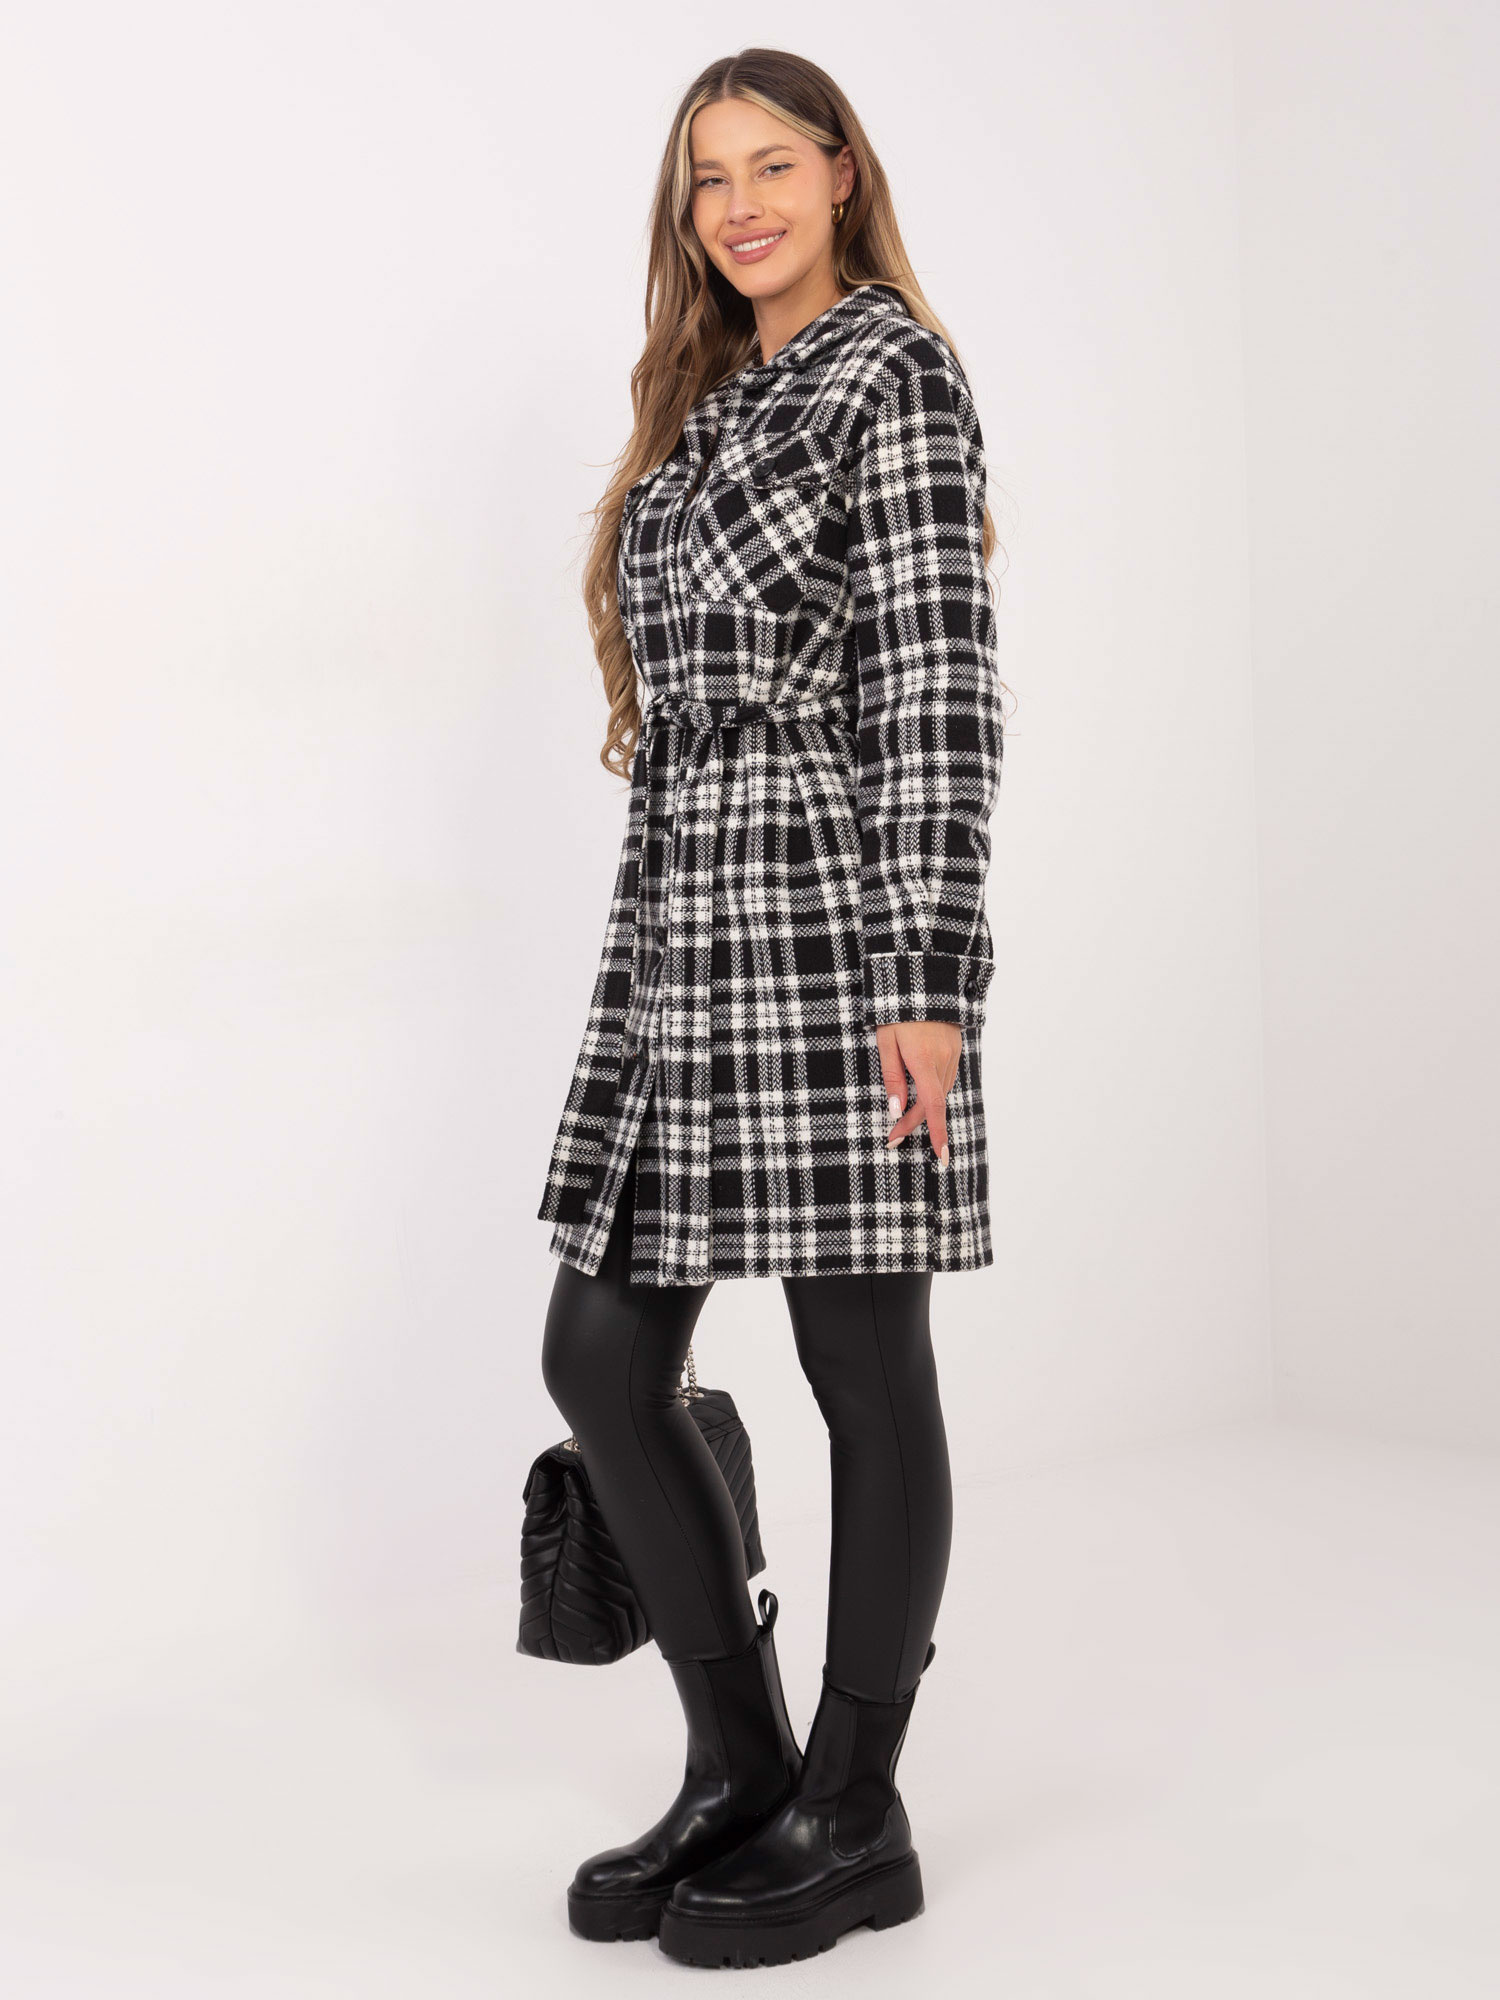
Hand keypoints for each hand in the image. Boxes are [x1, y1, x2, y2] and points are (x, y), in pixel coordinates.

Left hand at [878, 1019, 960, 1162]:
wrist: (923, 981)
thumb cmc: (897, 1011)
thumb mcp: (886, 1042)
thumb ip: (892, 1077)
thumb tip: (897, 1109)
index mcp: (924, 1060)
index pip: (933, 1106)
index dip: (938, 1133)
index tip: (942, 1157)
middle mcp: (943, 1060)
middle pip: (933, 1104)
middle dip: (915, 1123)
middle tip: (894, 1137)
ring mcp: (952, 1055)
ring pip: (939, 1093)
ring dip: (923, 1109)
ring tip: (902, 1120)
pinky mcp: (954, 1050)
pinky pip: (944, 1080)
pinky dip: (932, 1093)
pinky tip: (919, 1096)